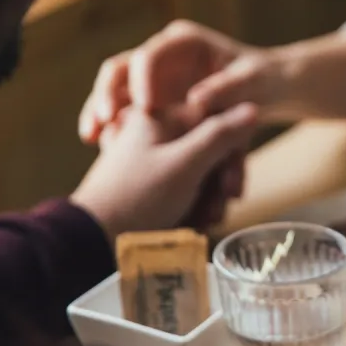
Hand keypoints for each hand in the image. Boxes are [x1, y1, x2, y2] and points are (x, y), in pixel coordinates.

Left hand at [71, 101, 257, 239]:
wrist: (93, 237)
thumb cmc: (137, 197)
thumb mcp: (185, 164)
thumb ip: (220, 135)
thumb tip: (252, 108)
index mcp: (160, 117)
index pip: (216, 120)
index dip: (231, 153)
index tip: (231, 184)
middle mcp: (156, 134)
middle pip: (210, 149)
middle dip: (219, 183)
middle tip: (220, 208)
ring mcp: (152, 160)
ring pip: (200, 172)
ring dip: (209, 199)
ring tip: (203, 221)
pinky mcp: (150, 184)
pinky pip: (184, 189)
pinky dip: (193, 206)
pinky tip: (192, 224)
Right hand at [78, 20, 281, 144]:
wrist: (267, 90)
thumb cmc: (263, 81)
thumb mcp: (252, 83)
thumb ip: (227, 89)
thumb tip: (197, 99)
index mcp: (183, 42)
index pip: (151, 54)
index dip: (143, 79)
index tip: (145, 107)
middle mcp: (162, 55)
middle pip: (120, 68)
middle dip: (107, 93)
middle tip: (104, 120)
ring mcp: (153, 77)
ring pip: (115, 90)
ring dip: (99, 110)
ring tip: (92, 137)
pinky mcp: (151, 100)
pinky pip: (122, 110)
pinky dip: (111, 126)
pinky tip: (101, 146)